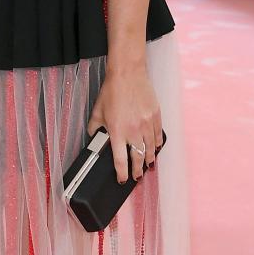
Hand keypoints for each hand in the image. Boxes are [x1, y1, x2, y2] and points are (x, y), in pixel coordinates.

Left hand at [88, 65, 161, 184]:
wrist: (128, 74)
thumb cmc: (111, 91)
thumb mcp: (97, 112)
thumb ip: (95, 129)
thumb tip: (95, 139)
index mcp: (117, 132)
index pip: (120, 160)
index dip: (122, 173)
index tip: (122, 180)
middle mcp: (133, 131)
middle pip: (138, 158)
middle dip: (137, 171)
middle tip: (137, 177)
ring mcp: (146, 124)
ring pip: (151, 149)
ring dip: (149, 160)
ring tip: (148, 166)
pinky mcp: (155, 116)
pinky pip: (158, 135)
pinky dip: (157, 145)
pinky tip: (156, 149)